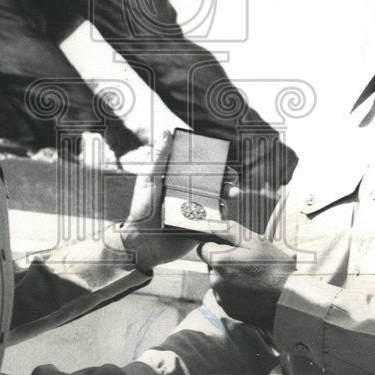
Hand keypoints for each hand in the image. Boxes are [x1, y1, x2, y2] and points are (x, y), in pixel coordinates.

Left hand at [118, 131, 239, 270]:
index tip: (223, 160)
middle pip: (214, 184)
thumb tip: (166, 132)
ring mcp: (196, 211)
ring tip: (233, 194)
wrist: (141, 242)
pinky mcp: (199, 228)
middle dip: (227, 180)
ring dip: (229, 196)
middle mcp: (190, 194)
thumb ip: (159, 158)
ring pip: (219, 201)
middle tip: (232, 180)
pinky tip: (224, 213)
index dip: (214, 163)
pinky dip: (224, 216)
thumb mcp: (149, 180)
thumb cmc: (141, 209)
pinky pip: (216, 221)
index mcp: (179, 181)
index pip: (200, 168)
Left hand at [198, 238, 296, 330]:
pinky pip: (227, 297)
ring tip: (253, 278)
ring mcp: (222, 299)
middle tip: (248, 263)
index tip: (233, 249)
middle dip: (224, 262)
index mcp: (219, 262)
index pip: (203, 248)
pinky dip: (236, 293)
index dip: (217, 245)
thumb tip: (210, 224)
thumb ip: (228, 230)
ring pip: (219, 282)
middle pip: (212, 266)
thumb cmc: (274, 266)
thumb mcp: (254, 240)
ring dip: (230, 278)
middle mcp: (216, 282)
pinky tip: (253, 290)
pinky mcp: (230, 311)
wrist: (289, 297)